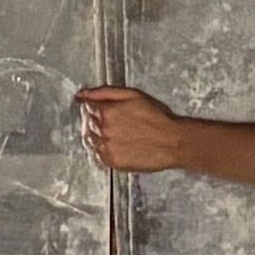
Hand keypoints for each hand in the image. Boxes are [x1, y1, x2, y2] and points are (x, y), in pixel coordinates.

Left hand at [74, 85, 189, 173]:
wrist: (173, 142)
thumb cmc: (157, 118)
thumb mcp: (133, 95)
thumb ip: (104, 92)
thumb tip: (82, 94)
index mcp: (107, 112)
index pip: (87, 108)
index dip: (97, 108)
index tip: (107, 111)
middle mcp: (104, 131)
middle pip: (88, 124)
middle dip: (98, 122)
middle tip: (117, 124)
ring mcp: (107, 148)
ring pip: (92, 140)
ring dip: (101, 137)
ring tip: (121, 135)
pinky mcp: (112, 162)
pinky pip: (99, 156)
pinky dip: (105, 151)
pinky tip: (120, 146)